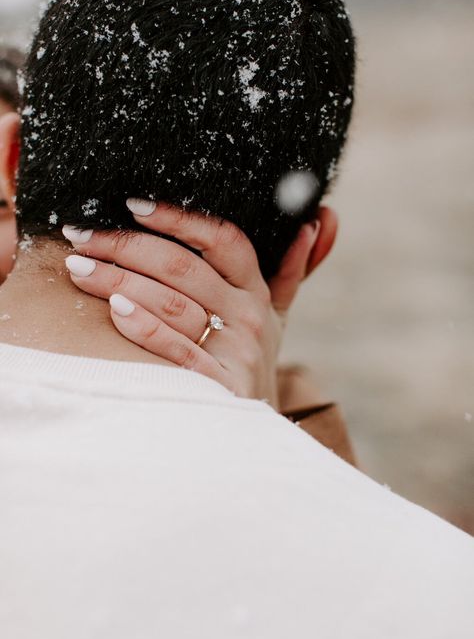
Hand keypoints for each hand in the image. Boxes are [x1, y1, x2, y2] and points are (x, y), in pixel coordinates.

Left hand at [64, 202, 322, 406]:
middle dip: (125, 245)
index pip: (223, 239)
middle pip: (184, 267)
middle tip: (82, 236)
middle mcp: (251, 317)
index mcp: (258, 292)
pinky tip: (114, 309)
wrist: (254, 434)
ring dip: (119, 280)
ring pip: (172, 302)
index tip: (133, 204)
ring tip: (80, 267)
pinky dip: (144, 326)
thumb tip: (320, 221)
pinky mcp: (220, 387)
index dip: (179, 218)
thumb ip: (290, 271)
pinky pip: (176, 349)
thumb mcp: (274, 318)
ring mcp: (237, 352)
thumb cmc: (246, 363)